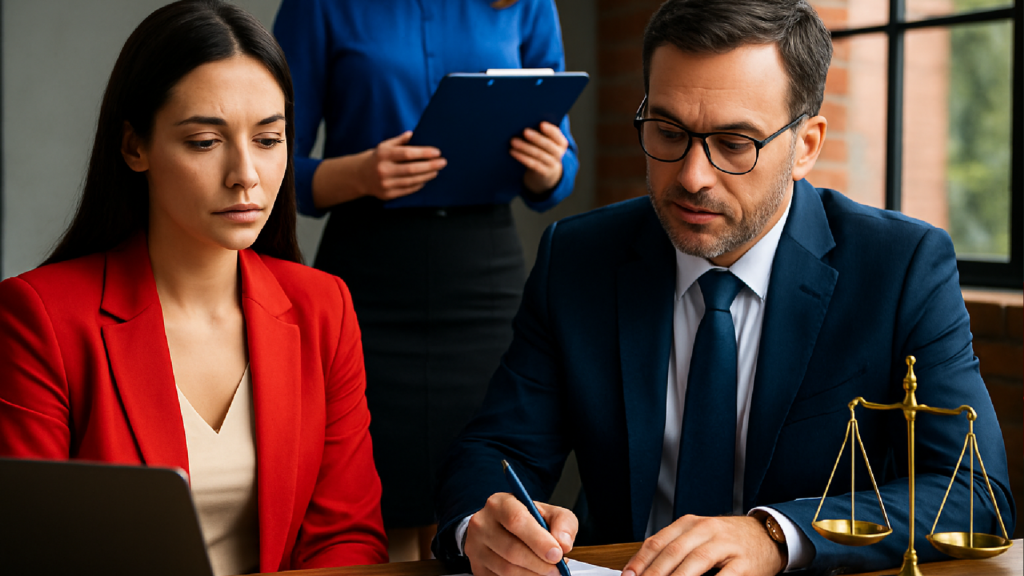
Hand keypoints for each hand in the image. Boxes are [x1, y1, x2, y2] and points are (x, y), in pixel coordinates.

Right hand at [357, 131, 446, 199]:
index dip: (423, 153)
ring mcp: (385, 184)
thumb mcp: (384, 145)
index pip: (407, 153)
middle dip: (430, 166)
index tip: (437, 152)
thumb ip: (399, 140)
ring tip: (436, 170)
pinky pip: (407, 190)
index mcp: (383, 155)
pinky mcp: (388, 194)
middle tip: (442, 162)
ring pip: (411, 181)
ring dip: (427, 176)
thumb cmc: (377, 158)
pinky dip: (418, 185)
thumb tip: (414, 133)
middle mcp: (383, 170)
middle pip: (411, 169)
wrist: (359, 176)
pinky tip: (426, 180)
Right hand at [464, 492, 577, 575]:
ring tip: (548, 573)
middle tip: (557, 569)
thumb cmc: (527, 520)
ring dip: (532, 575)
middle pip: (511, 549)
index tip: (557, 554)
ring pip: (506, 569)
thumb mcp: (549, 513)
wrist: (501, 528)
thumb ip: (563, 523)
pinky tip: (532, 575)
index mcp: (500, 504)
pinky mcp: (477, 567)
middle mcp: (482, 524)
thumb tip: (563, 544)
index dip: (538, 540)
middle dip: (539, 563)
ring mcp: (476, 547)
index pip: (516, 520)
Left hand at [510, 121, 568, 193]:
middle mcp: (560, 154)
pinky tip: (513, 152)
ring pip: (539, 154)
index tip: (541, 124)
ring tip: (513, 141)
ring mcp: (553, 165)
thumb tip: (525, 119)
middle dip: (536, 138)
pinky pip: (533, 164)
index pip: (557, 135)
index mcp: (561, 143)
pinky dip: (522, 157)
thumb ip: (541, 133)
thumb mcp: (545, 144)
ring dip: (525, 147)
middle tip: (524, 131)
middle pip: (548, 145)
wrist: (545, 176)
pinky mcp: (544, 173)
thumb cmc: (543, 152)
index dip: (550, 130)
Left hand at [623, 516, 784, 575]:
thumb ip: (674, 547)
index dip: (640, 562)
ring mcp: (725, 545)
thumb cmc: (726, 539)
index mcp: (690, 523)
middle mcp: (706, 530)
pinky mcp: (744, 563)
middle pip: (673, 553)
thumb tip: (645, 569)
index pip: (658, 542)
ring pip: (695, 562)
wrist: (766, 535)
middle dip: (654, 574)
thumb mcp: (698, 535)